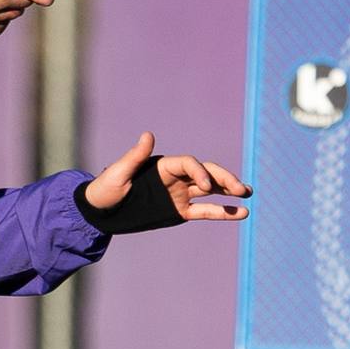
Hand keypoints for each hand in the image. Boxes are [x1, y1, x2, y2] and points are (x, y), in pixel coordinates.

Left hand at [83, 131, 249, 226]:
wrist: (101, 212)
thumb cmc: (105, 189)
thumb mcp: (118, 173)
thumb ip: (135, 157)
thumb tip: (148, 135)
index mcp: (163, 166)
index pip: (189, 164)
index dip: (200, 173)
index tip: (205, 188)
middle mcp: (175, 177)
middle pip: (206, 173)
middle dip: (224, 179)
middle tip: (241, 188)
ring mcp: (180, 194)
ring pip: (211, 191)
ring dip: (229, 191)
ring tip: (248, 195)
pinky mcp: (180, 211)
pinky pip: (205, 211)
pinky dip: (222, 212)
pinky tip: (241, 213)